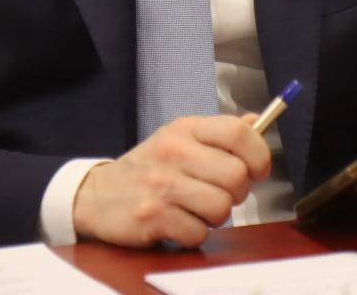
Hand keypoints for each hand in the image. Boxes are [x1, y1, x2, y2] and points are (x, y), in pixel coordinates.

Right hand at [73, 114, 270, 248]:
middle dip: (235, 194)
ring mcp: (161, 184)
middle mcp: (173, 152)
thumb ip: (218, 133)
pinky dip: (193, 234)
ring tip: (195, 209)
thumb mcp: (179, 139)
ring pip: (221, 207)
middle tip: (217, 194)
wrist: (97, 195)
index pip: (238, 133)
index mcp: (184, 130)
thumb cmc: (147, 169)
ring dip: (214, 217)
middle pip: (236, 176)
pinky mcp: (153, 215)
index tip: (256, 170)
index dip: (259, 155)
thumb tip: (255, 122)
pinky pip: (198, 233)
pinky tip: (178, 223)